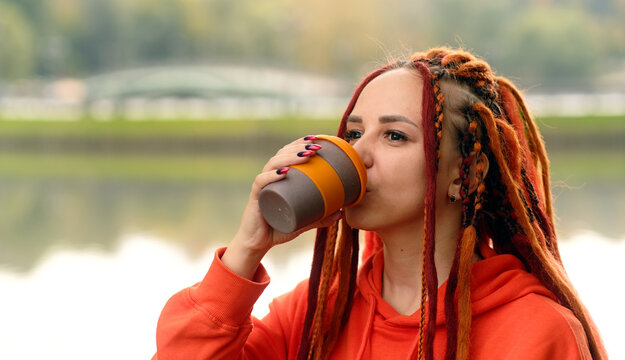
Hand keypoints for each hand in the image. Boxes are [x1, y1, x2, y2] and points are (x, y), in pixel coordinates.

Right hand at [222, 136, 340, 278]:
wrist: (258, 244)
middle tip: (316, 147)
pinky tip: (283, 171)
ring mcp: (262, 186)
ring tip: (306, 155)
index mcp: (280, 178)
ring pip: (273, 163)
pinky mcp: (255, 198)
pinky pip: (261, 182)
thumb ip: (319, 218)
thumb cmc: (278, 228)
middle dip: (299, 146)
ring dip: (289, 156)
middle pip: (282, 154)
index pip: (289, 153)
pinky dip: (271, 175)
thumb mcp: (303, 222)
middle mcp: (270, 177)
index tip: (318, 139)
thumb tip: (341, 213)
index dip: (301, 143)